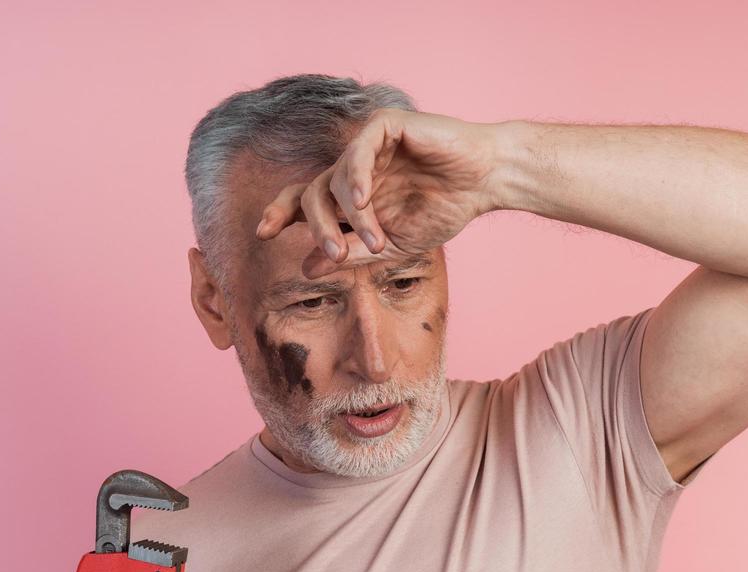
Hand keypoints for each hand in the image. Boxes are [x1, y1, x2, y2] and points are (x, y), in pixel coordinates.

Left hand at [254, 108, 506, 278]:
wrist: (484, 183)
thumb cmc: (444, 210)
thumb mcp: (393, 245)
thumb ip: (351, 254)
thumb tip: (307, 269)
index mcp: (352, 196)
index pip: (304, 201)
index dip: (280, 214)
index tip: (263, 234)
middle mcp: (353, 169)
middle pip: (311, 193)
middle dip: (317, 227)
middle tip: (333, 254)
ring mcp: (366, 147)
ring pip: (332, 179)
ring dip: (349, 217)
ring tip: (373, 241)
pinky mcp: (384, 127)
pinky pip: (357, 152)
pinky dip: (355, 177)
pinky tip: (361, 200)